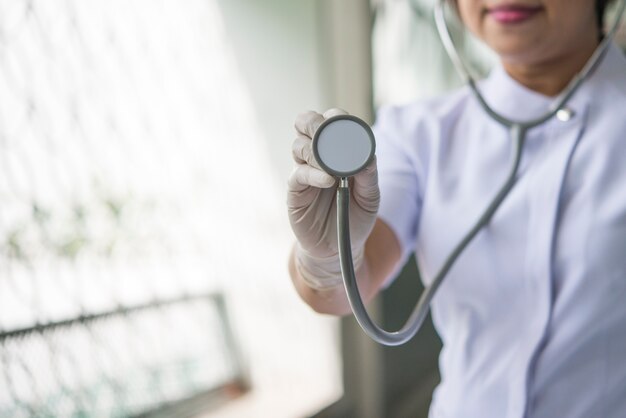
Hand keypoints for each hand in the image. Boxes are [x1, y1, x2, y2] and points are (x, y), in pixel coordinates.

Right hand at [288, 108, 379, 288]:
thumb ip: (369, 176)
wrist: (339, 248)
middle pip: (306, 124)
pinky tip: (328, 180)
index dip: (335, 117)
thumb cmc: (355, 218)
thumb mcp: (370, 198)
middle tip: (327, 133)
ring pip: (298, 145)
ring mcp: (304, 172)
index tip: (344, 123)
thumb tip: (367, 157)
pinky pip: (298, 174)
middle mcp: (318, 156)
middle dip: (315, 123)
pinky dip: (313, 174)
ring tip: (333, 169)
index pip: (331, 122)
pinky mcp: (295, 191)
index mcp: (337, 151)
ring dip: (315, 150)